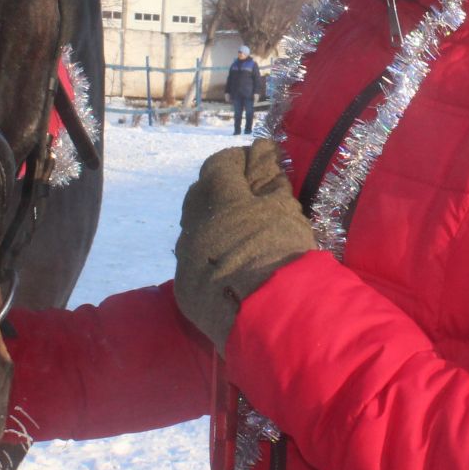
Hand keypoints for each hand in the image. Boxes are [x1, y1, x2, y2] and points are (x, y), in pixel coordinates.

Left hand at [173, 139, 316, 351]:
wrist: (268, 317)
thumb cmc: (280, 252)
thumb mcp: (283, 207)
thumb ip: (269, 177)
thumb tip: (262, 152)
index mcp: (214, 195)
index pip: (220, 164)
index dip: (242, 162)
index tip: (262, 169)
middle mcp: (191, 223)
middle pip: (202, 196)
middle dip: (225, 194)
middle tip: (256, 203)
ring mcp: (184, 258)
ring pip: (197, 232)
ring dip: (217, 228)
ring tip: (246, 238)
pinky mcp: (185, 290)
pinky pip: (196, 263)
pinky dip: (213, 259)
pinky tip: (235, 268)